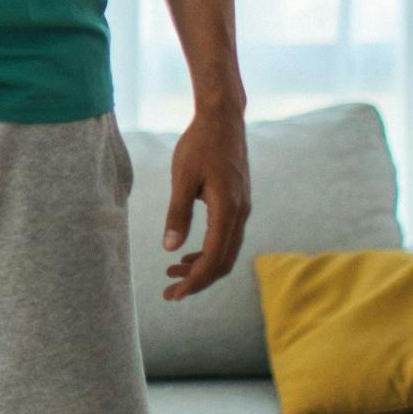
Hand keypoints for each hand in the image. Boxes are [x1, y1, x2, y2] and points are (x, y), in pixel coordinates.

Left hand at [162, 109, 251, 300]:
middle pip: (223, 262)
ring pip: (226, 251)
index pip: (214, 259)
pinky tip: (188, 253)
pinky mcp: (238, 203)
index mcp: (228, 210)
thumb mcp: (182, 177)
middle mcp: (240, 214)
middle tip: (170, 293)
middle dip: (198, 280)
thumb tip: (170, 248)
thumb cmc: (200, 144)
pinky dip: (209, 251)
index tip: (174, 294)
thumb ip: (177, 213)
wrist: (223, 119)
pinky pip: (227, 237)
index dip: (195, 281)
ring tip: (173, 272)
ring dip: (202, 266)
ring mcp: (242, 209)